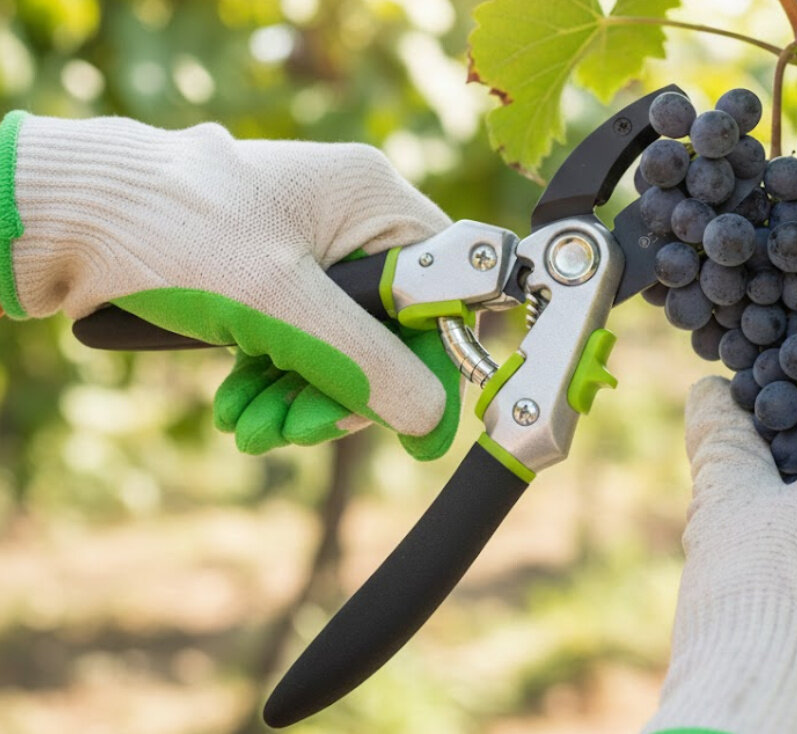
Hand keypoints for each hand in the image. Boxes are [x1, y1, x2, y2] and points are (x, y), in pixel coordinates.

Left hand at [0, 112, 458, 458]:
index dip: (433, 357)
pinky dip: (271, 380)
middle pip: (384, 326)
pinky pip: (292, 339)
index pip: (440, 287)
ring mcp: (299, 247)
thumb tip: (428, 417)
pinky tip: (238, 411)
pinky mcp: (260, 274)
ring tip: (253, 430)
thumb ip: (365, 361)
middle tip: (304, 433)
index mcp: (369, 198)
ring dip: (300, 396)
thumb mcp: (281, 303)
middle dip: (345, 390)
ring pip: (334, 341)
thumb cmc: (170, 227)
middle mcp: (343, 219)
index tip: (417, 419)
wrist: (59, 217)